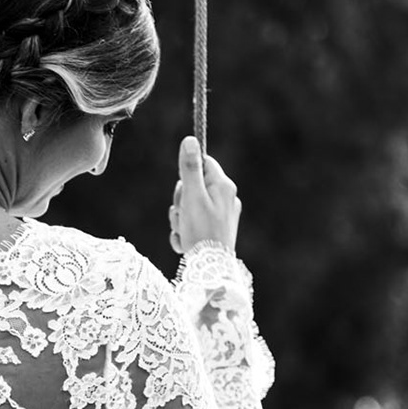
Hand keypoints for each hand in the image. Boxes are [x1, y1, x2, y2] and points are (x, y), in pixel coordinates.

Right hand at [167, 135, 239, 255]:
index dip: (187, 173)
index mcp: (223, 185)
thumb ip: (189, 168)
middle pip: (194, 185)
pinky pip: (195, 223)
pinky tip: (185, 242)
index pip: (204, 162)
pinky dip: (186, 232)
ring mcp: (223, 215)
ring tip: (184, 231)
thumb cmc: (201, 231)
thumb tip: (190, 139)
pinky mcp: (218, 231)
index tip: (184, 188)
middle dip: (181, 201)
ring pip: (191, 207)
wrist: (210, 269)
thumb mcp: (191, 196)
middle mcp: (227, 197)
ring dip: (180, 219)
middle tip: (182, 215)